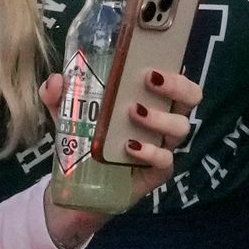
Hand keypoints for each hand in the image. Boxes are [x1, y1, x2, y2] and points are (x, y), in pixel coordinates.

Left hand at [48, 66, 202, 248]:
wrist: (78, 187)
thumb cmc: (84, 139)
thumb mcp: (67, 115)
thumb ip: (59, 96)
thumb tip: (57, 80)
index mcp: (150, 99)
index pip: (176, 78)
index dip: (176, 68)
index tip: (155, 61)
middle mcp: (162, 119)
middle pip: (191, 98)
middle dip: (176, 86)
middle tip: (149, 79)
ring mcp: (162, 146)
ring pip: (180, 128)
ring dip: (159, 116)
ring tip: (133, 112)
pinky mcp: (157, 172)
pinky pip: (165, 160)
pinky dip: (150, 151)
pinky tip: (130, 146)